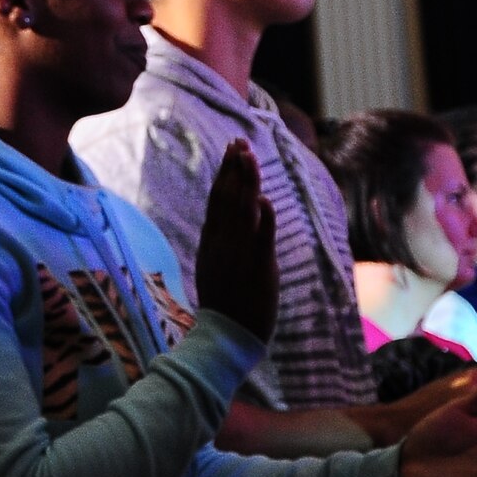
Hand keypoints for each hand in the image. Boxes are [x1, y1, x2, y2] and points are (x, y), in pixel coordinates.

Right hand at [194, 141, 276, 340]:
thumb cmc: (225, 302)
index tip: (232, 150)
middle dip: (235, 168)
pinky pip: (261, 239)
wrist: (226, 334)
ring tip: (251, 157)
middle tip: (240, 141)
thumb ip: (222, 238)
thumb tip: (230, 215)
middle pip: (228, 198)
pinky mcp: (258, 268)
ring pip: (242, 211)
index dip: (225, 173)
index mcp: (212, 240)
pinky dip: (262, 219)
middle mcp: (223, 243)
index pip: (218, 199)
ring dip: (247, 183)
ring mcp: (239, 254)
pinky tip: (264, 199)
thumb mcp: (215, 264)